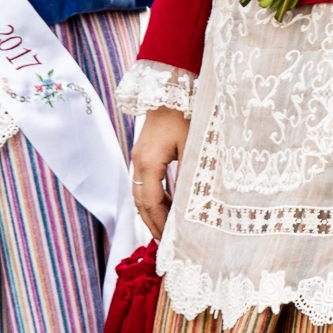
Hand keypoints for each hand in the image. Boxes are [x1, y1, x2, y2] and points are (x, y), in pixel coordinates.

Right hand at [131, 105, 188, 237]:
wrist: (168, 90)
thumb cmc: (183, 115)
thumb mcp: (191, 145)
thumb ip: (190, 173)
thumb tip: (193, 201)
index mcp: (148, 163)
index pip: (150, 202)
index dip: (159, 223)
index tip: (169, 239)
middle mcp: (138, 162)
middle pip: (140, 202)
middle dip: (152, 223)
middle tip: (166, 241)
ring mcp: (138, 158)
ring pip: (140, 194)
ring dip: (152, 211)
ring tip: (166, 228)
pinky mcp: (143, 153)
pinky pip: (144, 183)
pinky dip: (153, 198)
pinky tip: (167, 205)